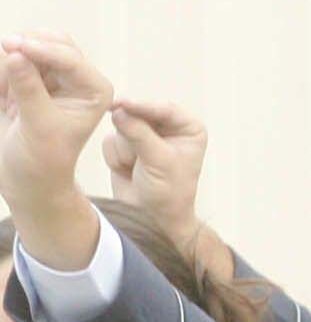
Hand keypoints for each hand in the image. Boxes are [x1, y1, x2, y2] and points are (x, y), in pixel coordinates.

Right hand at [0, 34, 112, 267]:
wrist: (28, 176)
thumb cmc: (43, 159)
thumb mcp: (38, 127)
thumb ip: (29, 90)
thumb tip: (16, 54)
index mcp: (94, 90)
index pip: (70, 58)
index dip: (41, 50)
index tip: (15, 48)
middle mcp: (78, 78)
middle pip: (50, 42)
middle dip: (26, 46)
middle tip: (4, 54)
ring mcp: (53, 75)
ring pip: (28, 45)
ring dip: (11, 56)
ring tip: (6, 94)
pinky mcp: (29, 76)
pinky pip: (11, 57)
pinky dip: (3, 66)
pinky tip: (3, 94)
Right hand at [103, 97, 208, 243]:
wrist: (151, 218)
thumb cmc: (168, 193)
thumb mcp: (159, 162)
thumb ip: (139, 134)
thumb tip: (119, 111)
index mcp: (189, 128)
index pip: (164, 109)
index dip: (143, 106)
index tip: (122, 104)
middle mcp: (168, 127)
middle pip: (138, 112)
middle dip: (131, 130)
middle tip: (128, 147)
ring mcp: (145, 134)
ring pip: (121, 126)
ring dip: (125, 149)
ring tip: (137, 168)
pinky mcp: (125, 144)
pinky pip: (110, 141)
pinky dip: (115, 156)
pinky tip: (127, 170)